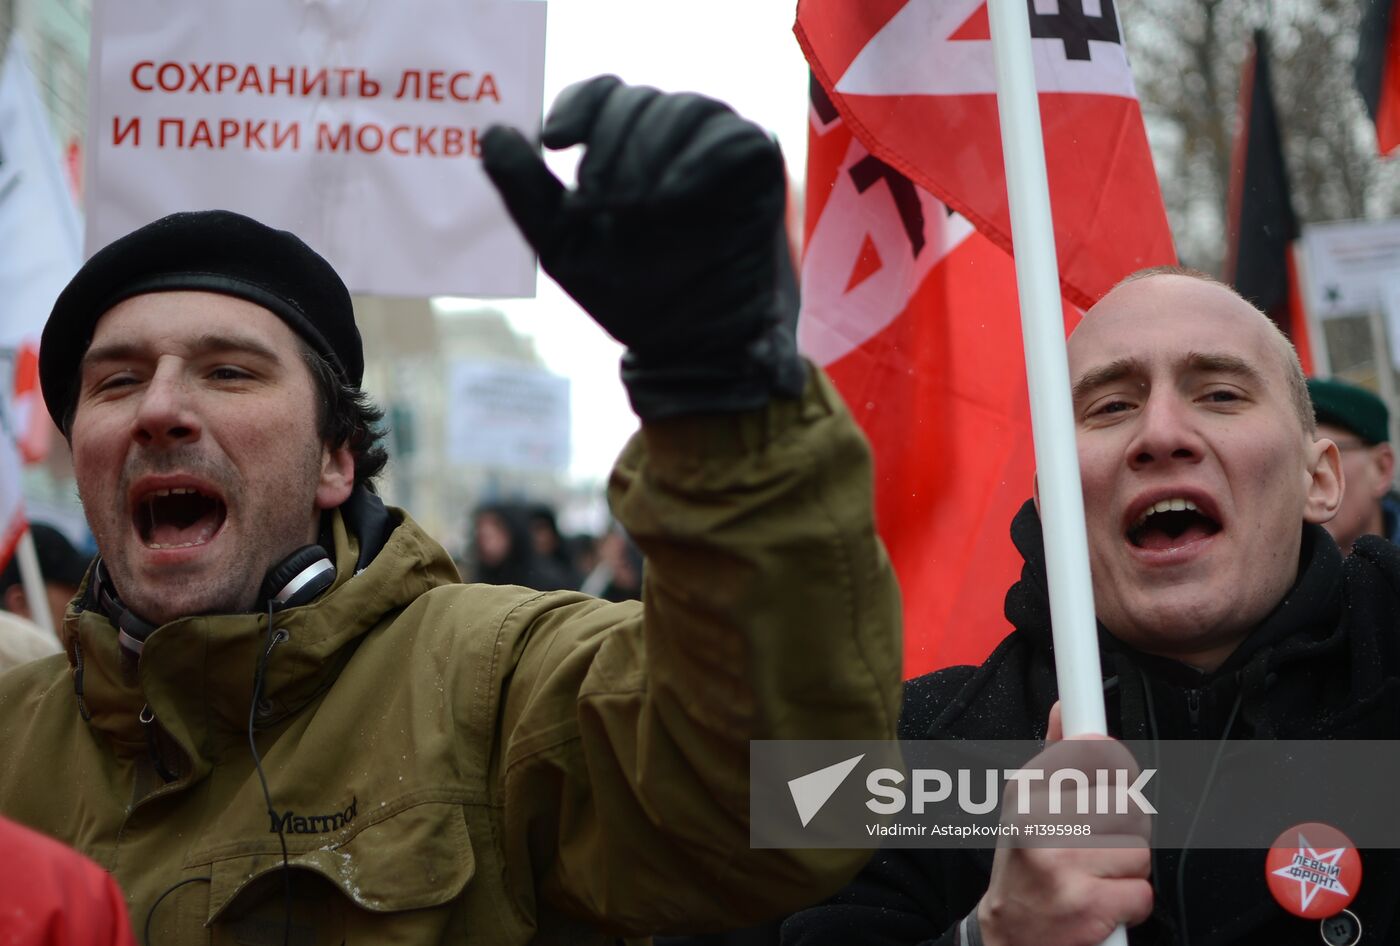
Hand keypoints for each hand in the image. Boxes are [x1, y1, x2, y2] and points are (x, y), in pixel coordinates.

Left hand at [481, 75, 804, 418]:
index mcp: (624, 147)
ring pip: (685, 109)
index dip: (578, 106)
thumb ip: (526, 193)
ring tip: (633, 208)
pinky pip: (732, 138)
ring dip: (650, 154)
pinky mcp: (758, 168)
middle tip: (599, 200)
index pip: (601, 95)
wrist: (690, 346)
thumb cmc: (629, 295)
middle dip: (613, 145)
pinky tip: (669, 201)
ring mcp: (716, 148)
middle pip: (639, 99)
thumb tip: (490, 133)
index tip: (556, 142)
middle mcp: (671, 139)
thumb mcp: (562, 247)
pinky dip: (697, 163)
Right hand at [976, 704, 1153, 945]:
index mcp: (1026, 790)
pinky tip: (1102, 904)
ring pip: (1140, 850)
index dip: (1116, 771)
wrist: (1009, 935)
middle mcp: (1038, 820)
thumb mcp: (1026, 804)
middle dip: (1125, 831)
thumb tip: (1066, 707)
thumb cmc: (1024, 866)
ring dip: (1128, 870)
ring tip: (1095, 877)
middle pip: (1128, 805)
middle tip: (1099, 848)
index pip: (1094, 753)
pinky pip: (1142, 892)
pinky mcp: (1086, 903)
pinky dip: (1130, 904)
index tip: (1113, 783)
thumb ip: (1055, 757)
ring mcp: (1062, 862)